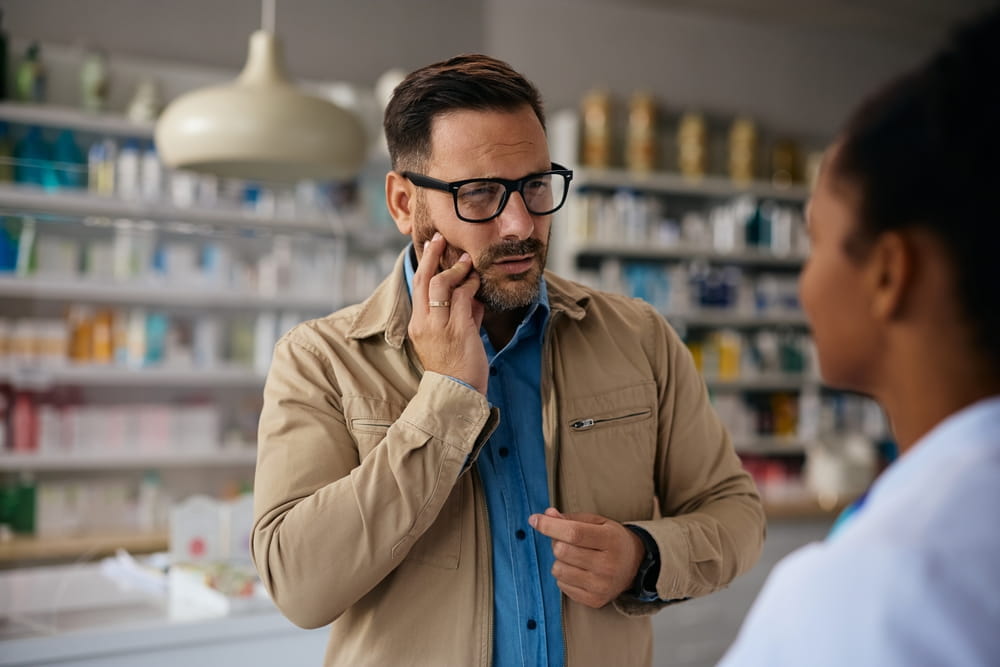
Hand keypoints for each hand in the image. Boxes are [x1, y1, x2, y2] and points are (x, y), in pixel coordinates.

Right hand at [409, 232, 487, 393]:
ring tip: (467, 261)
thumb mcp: (454, 337)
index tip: (432, 248)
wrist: (457, 394)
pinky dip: (470, 286)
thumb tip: (472, 296)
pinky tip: (476, 282)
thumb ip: (461, 315)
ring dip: (456, 269)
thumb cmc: (457, 368)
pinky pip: (462, 298)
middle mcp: (423, 323)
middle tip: (439, 238)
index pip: (417, 286)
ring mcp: (439, 326)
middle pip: (423, 280)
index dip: (424, 264)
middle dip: (431, 256)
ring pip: (441, 284)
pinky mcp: (457, 330)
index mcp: (417, 325)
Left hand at [529, 507, 645, 608]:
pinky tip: (579, 570)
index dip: (550, 526)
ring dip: (560, 560)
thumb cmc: (611, 539)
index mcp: (610, 540)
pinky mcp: (595, 600)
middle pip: (562, 551)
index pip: (573, 533)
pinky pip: (562, 585)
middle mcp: (608, 565)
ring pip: (558, 570)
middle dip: (556, 542)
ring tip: (575, 557)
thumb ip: (570, 519)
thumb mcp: (596, 522)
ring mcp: (602, 586)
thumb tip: (546, 515)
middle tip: (566, 540)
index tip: (534, 519)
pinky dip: (564, 576)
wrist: (635, 565)